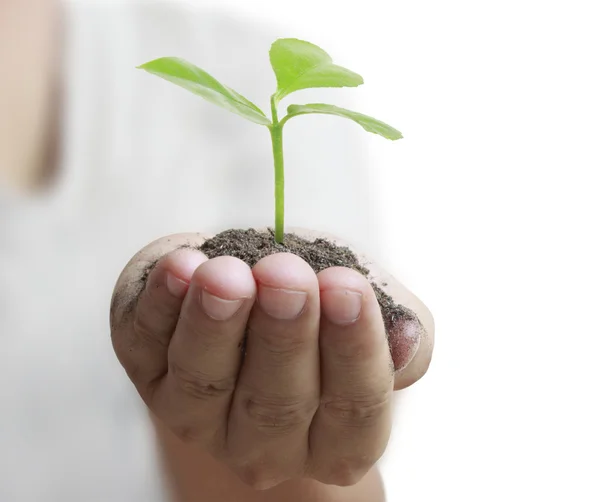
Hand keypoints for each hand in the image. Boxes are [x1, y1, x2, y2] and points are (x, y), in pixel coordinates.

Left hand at [110, 231, 433, 489]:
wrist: (266, 301)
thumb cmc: (328, 312)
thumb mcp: (375, 316)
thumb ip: (403, 333)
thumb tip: (404, 336)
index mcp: (336, 439)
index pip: (355, 408)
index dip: (353, 349)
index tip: (346, 286)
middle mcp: (268, 445)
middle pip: (277, 404)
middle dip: (282, 335)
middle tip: (286, 274)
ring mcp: (202, 420)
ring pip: (204, 386)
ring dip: (214, 325)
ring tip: (226, 274)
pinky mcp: (150, 376)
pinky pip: (148, 346)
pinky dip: (160, 305)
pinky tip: (181, 266)